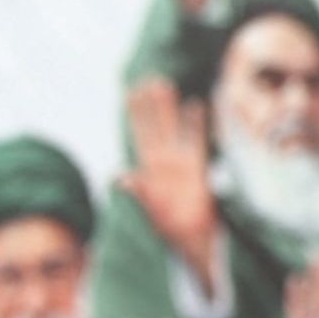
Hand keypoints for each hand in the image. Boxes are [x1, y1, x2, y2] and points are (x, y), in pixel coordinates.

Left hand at [117, 79, 220, 289]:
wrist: (192, 238)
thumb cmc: (169, 228)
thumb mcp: (150, 210)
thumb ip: (138, 192)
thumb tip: (121, 177)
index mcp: (148, 170)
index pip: (140, 135)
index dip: (135, 116)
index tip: (129, 94)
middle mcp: (162, 162)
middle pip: (156, 126)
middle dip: (152, 104)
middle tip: (148, 79)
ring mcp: (179, 162)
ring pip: (173, 128)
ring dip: (170, 108)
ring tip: (166, 84)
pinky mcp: (197, 168)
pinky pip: (196, 140)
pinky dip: (196, 123)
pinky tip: (196, 104)